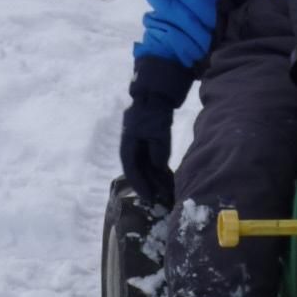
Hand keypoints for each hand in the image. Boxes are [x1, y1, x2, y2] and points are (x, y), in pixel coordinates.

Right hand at [120, 90, 175, 206]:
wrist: (155, 96)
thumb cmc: (154, 114)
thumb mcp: (158, 134)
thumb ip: (158, 152)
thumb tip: (159, 167)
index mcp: (128, 146)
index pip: (132, 171)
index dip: (140, 186)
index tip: (149, 198)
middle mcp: (131, 148)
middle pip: (139, 171)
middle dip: (150, 186)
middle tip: (161, 200)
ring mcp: (138, 146)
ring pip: (146, 167)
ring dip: (155, 180)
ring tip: (167, 193)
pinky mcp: (147, 143)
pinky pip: (152, 160)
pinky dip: (160, 170)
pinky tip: (169, 180)